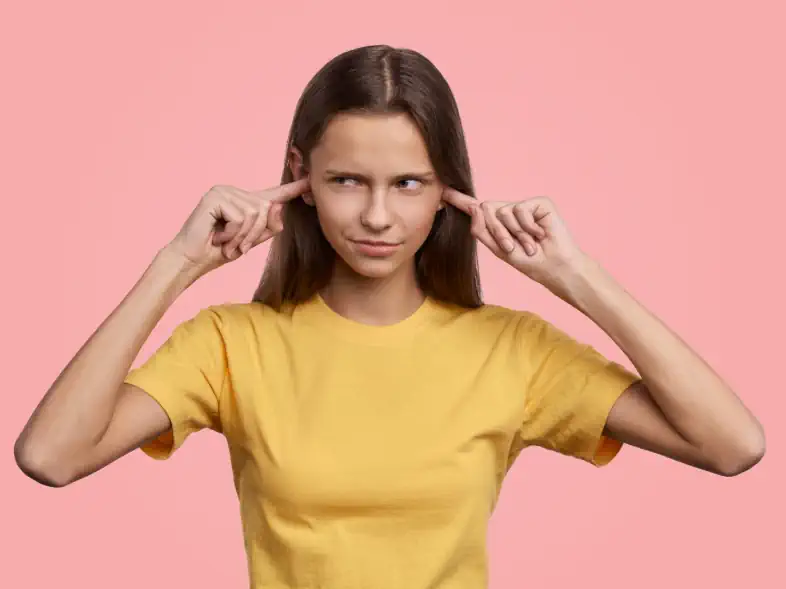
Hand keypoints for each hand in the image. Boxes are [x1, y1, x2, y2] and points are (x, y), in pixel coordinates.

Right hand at [165, 178, 309, 276]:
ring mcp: (224, 191)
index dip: (293, 189)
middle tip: (235, 245)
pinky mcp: (215, 196)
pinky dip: (231, 233)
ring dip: (241, 236)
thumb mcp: (250, 241)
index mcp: (245, 202)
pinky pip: (240, 218)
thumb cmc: (219, 251)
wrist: (191, 260)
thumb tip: (278, 207)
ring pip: (255, 214)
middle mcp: (235, 192)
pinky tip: (217, 235)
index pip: (273, 194)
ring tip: (225, 241)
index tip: (310, 181)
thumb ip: (268, 227)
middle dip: (254, 234)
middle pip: (266, 209)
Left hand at [442, 188, 589, 294]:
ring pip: (503, 211)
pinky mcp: (538, 203)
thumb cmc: (528, 261)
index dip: (459, 200)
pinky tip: (539, 234)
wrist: (553, 267)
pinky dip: (527, 227)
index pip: (476, 209)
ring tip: (528, 244)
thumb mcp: (499, 249)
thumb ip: (482, 230)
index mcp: (497, 223)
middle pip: (487, 210)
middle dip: (497, 232)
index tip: (443, 190)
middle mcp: (508, 211)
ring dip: (514, 233)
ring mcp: (523, 206)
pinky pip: (520, 209)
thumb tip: (476, 206)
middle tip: (513, 246)